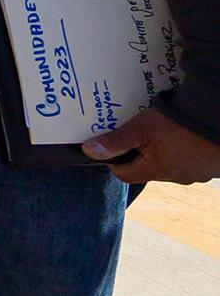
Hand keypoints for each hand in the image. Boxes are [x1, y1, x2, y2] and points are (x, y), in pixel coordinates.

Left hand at [84, 107, 219, 184]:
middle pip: (147, 169)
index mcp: (157, 171)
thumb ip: (115, 141)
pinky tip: (185, 136)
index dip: (114, 160)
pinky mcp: (212, 165)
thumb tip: (89, 151)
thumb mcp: (141, 129)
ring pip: (170, 165)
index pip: (124, 175)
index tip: (113, 144)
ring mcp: (197, 172)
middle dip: (139, 154)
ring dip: (163, 152)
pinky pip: (192, 161)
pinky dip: (185, 151)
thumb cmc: (180, 124)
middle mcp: (178, 177)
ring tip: (163, 132)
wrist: (217, 118)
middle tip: (138, 134)